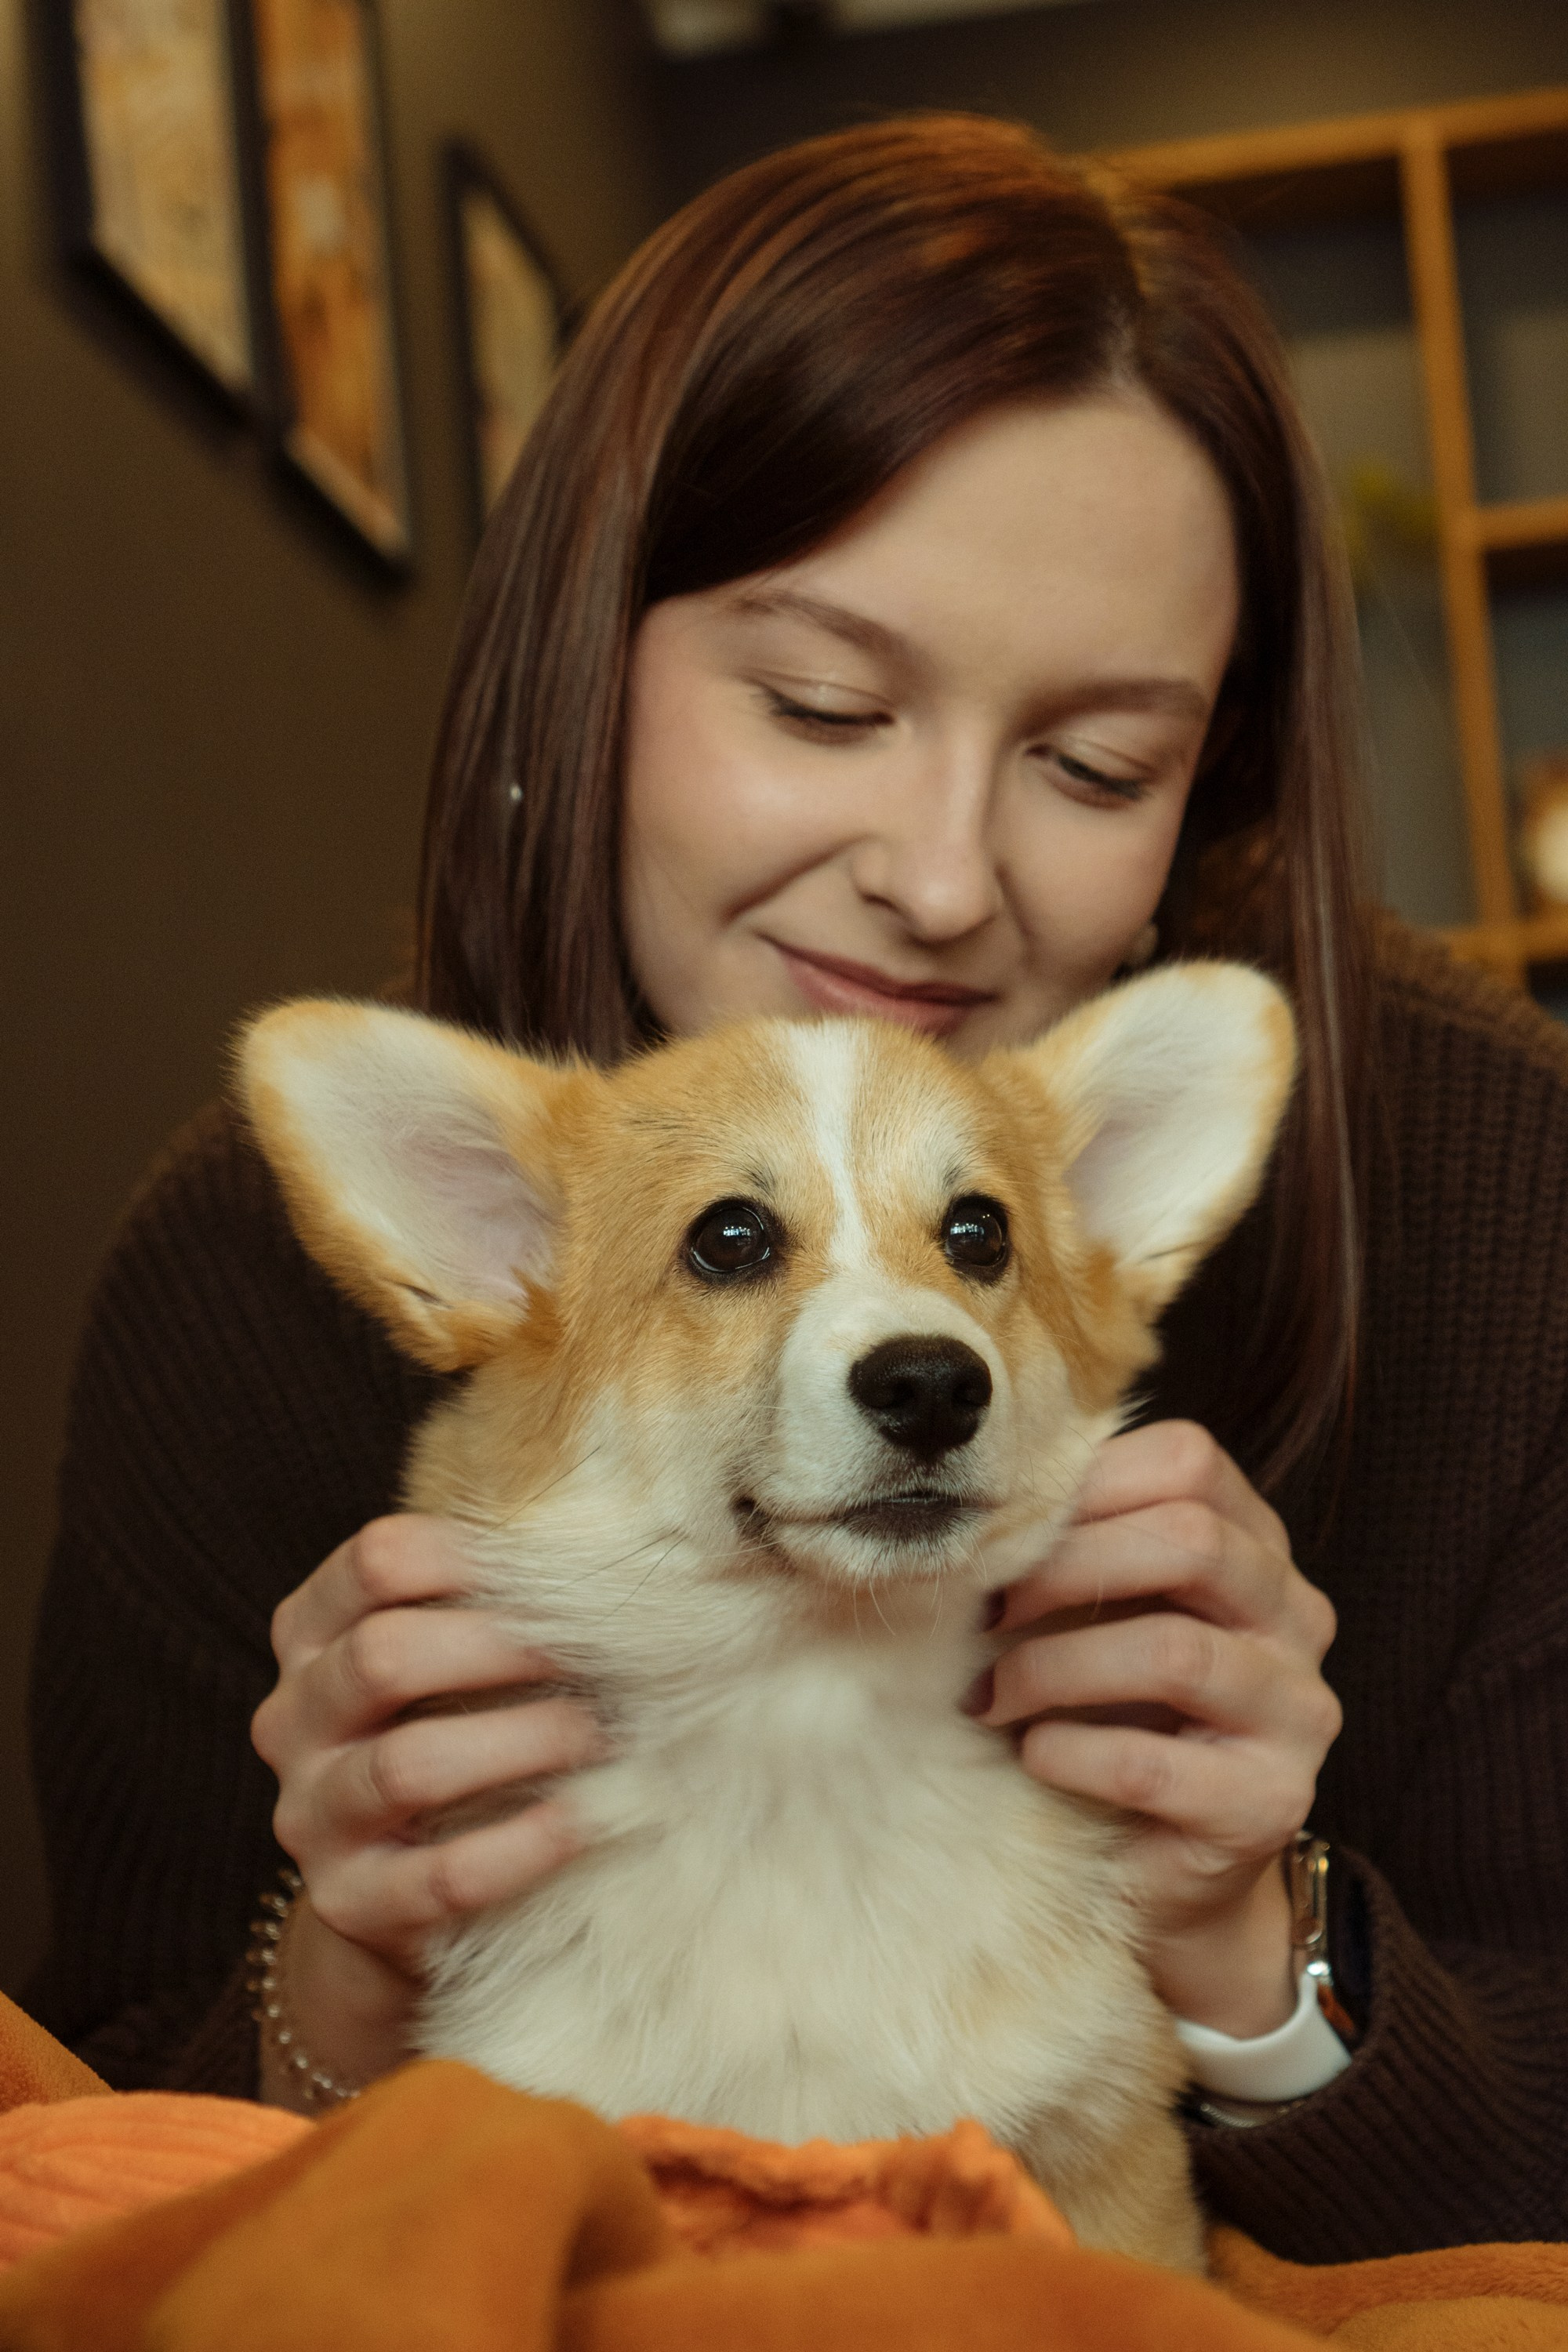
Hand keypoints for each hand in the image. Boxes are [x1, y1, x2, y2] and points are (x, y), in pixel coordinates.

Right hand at [250, 1514, 603, 2101]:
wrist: (403, 1896)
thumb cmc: (454, 1734)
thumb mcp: (449, 1659)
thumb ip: (494, 1600)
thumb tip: (621, 1540)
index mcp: (313, 1637)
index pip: (376, 1560)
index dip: (474, 1554)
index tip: (559, 1570)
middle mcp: (292, 1720)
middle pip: (383, 1655)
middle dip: (506, 1647)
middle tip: (596, 1653)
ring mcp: (312, 1816)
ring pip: (407, 1766)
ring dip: (523, 1742)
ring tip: (601, 1735)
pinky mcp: (352, 1904)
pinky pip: (441, 1876)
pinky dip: (522, 1845)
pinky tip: (584, 1819)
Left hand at [972, 1422, 1340, 2036]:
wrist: (1163, 1867)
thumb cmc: (1115, 1715)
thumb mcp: (1101, 1616)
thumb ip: (1075, 1551)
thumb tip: (973, 1504)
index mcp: (1257, 1549)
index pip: (1191, 1460)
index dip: (1090, 1484)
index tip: (1009, 1530)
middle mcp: (1297, 1617)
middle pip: (1192, 1540)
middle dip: (1066, 1568)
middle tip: (988, 1611)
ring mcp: (1298, 1712)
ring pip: (1172, 1650)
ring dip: (1053, 1668)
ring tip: (992, 1695)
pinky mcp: (1270, 1803)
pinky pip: (1152, 1763)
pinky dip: (1070, 1751)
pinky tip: (1034, 1756)